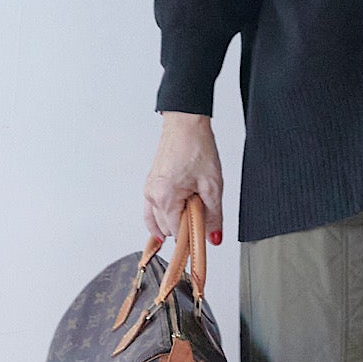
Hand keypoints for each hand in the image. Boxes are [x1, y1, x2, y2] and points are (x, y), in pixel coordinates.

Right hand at [144, 113, 224, 246]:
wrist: (185, 125)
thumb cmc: (196, 147)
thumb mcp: (212, 185)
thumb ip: (213, 216)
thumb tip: (213, 237)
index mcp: (165, 198)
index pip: (177, 233)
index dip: (193, 236)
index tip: (205, 233)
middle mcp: (152, 196)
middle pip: (166, 229)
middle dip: (184, 226)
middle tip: (201, 213)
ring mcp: (149, 190)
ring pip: (157, 222)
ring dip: (174, 221)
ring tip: (191, 209)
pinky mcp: (150, 185)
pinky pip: (152, 210)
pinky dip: (164, 216)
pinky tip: (176, 215)